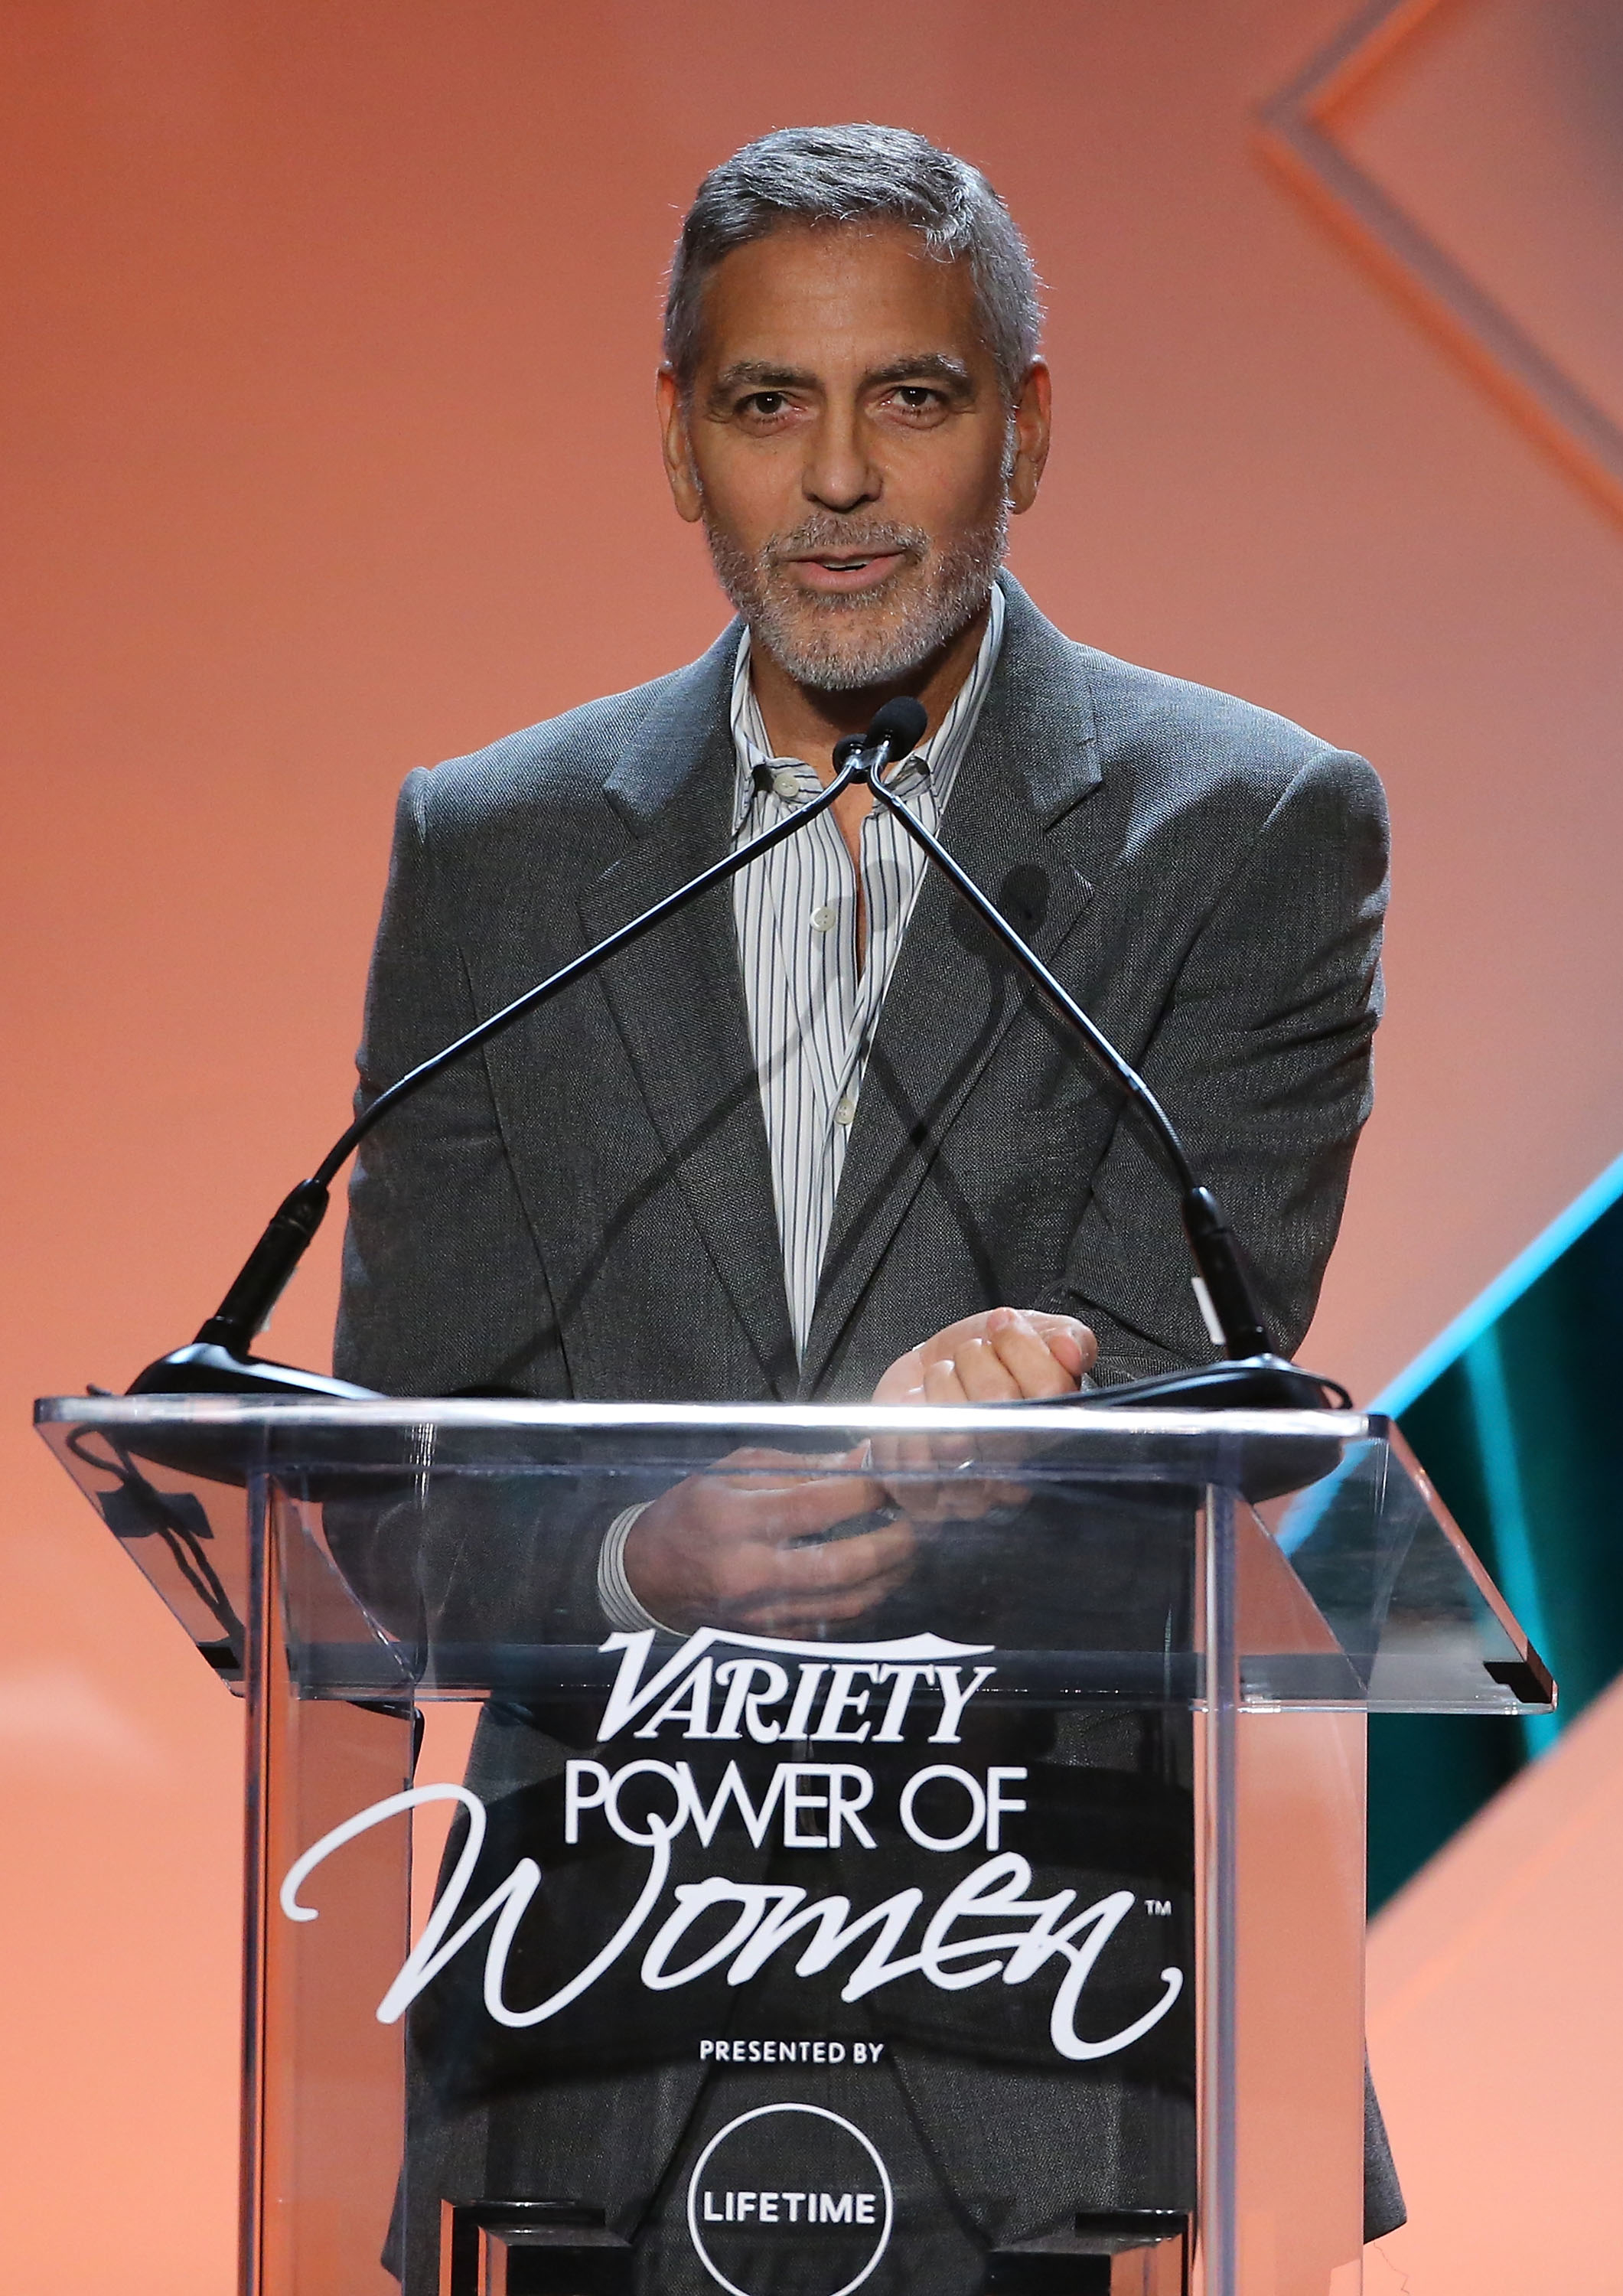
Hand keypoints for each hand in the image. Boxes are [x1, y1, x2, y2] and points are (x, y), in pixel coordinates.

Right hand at [623, 1447, 913, 1633]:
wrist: (645, 1576)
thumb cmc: (690, 1512)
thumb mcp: (732, 1470)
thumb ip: (800, 1468)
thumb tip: (862, 1460)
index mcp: (735, 1519)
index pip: (817, 1506)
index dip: (868, 1492)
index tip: (896, 1479)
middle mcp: (749, 1572)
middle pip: (841, 1566)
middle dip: (892, 1543)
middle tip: (918, 1521)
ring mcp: (760, 1614)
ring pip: (845, 1603)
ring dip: (888, 1576)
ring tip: (909, 1549)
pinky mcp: (769, 1638)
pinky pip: (832, 1625)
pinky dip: (864, 1602)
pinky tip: (880, 1578)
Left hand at [870, 1306, 1096, 1520]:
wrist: (927, 1375)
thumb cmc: (982, 1364)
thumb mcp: (1035, 1334)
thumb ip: (1066, 1337)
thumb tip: (1070, 1350)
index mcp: (1052, 1429)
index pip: (1050, 1389)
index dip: (1021, 1347)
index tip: (1003, 1325)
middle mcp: (1016, 1467)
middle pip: (998, 1402)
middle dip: (975, 1358)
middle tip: (970, 1355)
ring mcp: (970, 1487)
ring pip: (954, 1433)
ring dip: (940, 1383)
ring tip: (944, 1378)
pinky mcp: (923, 1494)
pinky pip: (912, 1455)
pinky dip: (909, 1412)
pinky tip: (919, 1404)